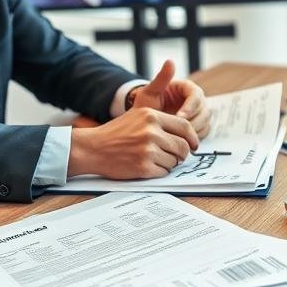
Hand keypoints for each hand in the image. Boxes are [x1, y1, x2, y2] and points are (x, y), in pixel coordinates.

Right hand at [67, 106, 198, 178]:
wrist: (93, 148)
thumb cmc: (116, 132)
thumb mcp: (138, 114)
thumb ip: (161, 118)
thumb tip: (187, 129)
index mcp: (151, 115)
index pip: (185, 126)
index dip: (192, 138)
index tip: (193, 145)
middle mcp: (151, 131)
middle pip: (183, 146)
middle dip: (182, 154)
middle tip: (175, 156)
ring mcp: (147, 149)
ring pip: (174, 160)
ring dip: (169, 163)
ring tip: (154, 159)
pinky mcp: (143, 166)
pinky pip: (164, 172)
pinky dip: (159, 171)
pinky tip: (147, 166)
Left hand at [131, 59, 210, 138]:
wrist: (145, 120)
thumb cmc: (147, 104)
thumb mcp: (150, 91)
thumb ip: (161, 78)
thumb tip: (170, 61)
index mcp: (188, 88)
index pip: (196, 95)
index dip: (190, 107)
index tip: (180, 116)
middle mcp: (197, 100)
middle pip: (204, 110)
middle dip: (192, 121)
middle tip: (178, 130)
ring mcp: (199, 113)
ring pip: (205, 122)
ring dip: (194, 131)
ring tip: (178, 136)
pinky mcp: (199, 125)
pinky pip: (203, 132)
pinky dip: (194, 137)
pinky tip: (181, 140)